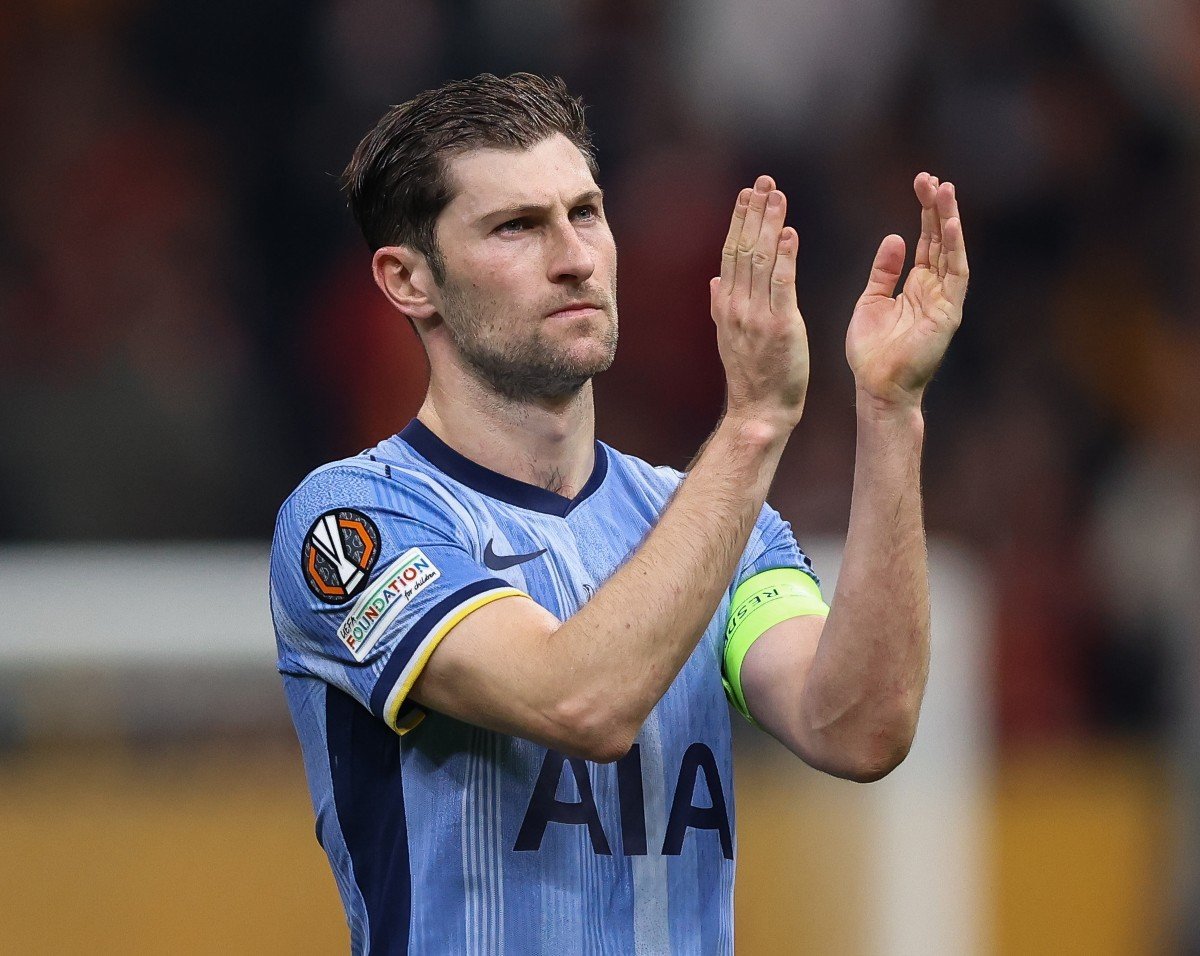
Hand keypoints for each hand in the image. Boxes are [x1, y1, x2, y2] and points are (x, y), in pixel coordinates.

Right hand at [710, 175, 809, 435]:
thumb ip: (722, 306)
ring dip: (769, 224)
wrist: (760, 409)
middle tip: (763, 182)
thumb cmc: (752, 375)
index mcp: (726, 306)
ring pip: (760, 260)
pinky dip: (784, 256)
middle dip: (753, 213)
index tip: (748, 194)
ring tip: (777, 195)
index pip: (730, 254)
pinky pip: (781, 284)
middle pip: (743, 249)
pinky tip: (789, 232)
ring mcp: (756, 316)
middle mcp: (736, 306)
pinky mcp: (780, 326)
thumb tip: (715, 281)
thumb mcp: (730, 337)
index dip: (739, 221)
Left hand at [846, 173, 967, 411]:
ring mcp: (945, 299)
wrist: (878, 385)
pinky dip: (954, 248)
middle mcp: (935, 288)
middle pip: (941, 240)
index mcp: (917, 285)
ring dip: (949, 220)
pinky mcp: (949, 312)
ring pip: (952, 251)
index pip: (926, 241)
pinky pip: (956, 275)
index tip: (921, 184)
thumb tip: (895, 238)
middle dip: (937, 208)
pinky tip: (949, 224)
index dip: (925, 212)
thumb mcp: (871, 301)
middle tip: (931, 178)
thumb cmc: (872, 351)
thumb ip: (884, 271)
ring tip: (944, 189)